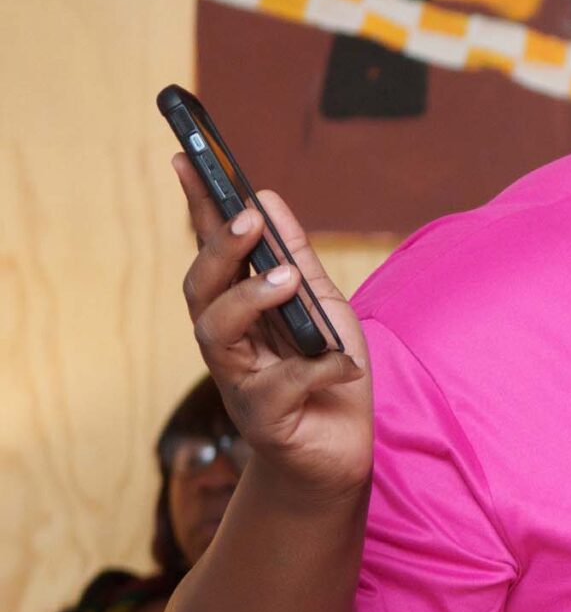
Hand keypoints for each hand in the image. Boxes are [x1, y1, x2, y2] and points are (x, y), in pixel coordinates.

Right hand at [175, 157, 371, 503]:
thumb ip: (295, 257)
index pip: (210, 252)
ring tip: (287, 280)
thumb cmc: (326, 375)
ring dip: (251, 300)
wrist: (340, 453)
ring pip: (218, 333)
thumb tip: (266, 196)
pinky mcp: (266, 419)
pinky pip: (282, 387)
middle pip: (201, 290)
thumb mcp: (320, 305)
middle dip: (220, 250)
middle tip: (250, 218)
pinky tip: (344, 366)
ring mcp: (240, 381)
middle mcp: (228, 343)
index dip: (196, 208)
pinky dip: (317, 371)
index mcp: (239, 310)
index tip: (185, 158)